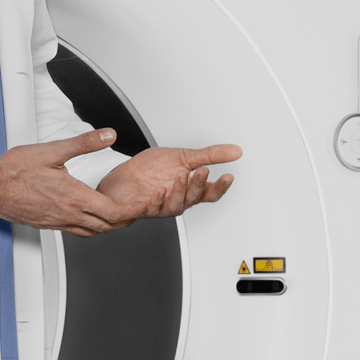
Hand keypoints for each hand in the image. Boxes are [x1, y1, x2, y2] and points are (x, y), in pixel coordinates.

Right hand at [0, 129, 126, 236]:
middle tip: (134, 211)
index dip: (130, 210)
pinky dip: (88, 226)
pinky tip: (87, 215)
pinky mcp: (46, 225)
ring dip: (106, 225)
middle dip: (123, 220)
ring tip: (116, 215)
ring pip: (90, 231)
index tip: (139, 204)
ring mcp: (56, 222)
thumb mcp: (53, 150)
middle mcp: (67, 214)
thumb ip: (84, 143)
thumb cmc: (15, 170)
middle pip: (105, 226)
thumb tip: (107, 134)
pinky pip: (74, 231)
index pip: (112, 213)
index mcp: (74, 198)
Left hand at [95, 144, 240, 220]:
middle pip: (194, 197)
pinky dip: (156, 201)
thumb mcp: (184, 156)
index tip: (228, 176)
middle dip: (198, 184)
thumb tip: (236, 151)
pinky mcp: (144, 209)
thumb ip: (210, 155)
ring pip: (176, 205)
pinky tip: (159, 191)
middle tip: (202, 171)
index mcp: (190, 188)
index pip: (211, 192)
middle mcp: (179, 199)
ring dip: (179, 191)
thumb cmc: (152, 169)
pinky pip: (152, 208)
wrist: (124, 177)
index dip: (221, 186)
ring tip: (180, 176)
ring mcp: (162, 205)